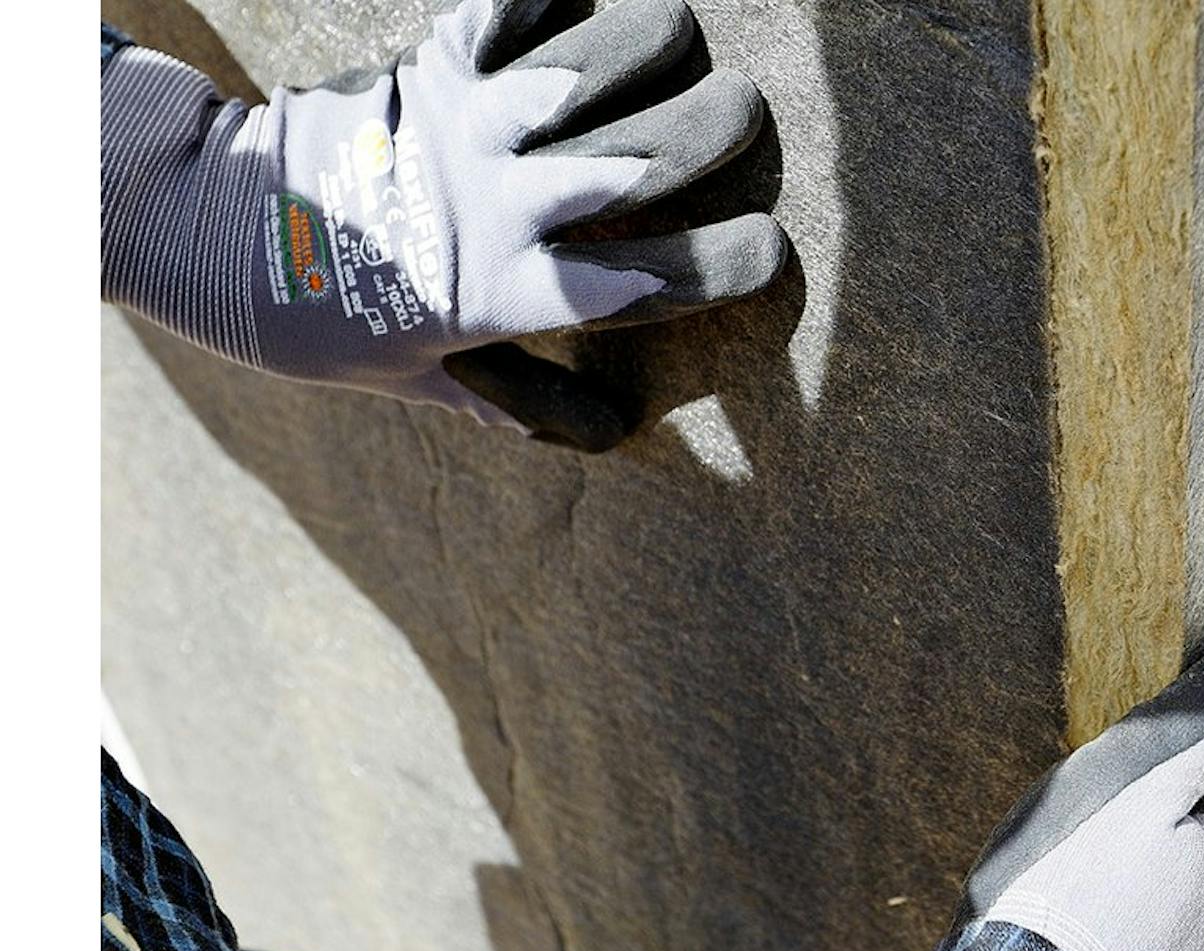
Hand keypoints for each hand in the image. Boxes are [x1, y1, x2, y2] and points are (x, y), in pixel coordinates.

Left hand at [101, 0, 784, 450]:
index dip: (734, 263)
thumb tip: (609, 433)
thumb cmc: (318, 320)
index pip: (657, 282)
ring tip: (676, 47)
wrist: (211, 230)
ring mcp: (475, 125)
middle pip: (657, 155)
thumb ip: (512, 398)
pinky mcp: (440, 65)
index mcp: (515, 293)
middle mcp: (509, 203)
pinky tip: (568, 5)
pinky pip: (519, 2)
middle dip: (726, 128)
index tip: (770, 251)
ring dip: (662, 42)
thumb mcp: (416, 377)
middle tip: (741, 121)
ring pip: (609, 57)